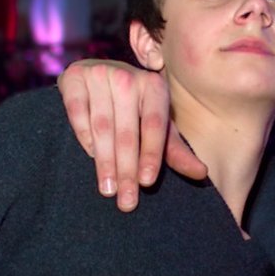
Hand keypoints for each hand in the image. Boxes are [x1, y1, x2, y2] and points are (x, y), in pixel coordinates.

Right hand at [58, 59, 206, 210]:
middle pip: (128, 132)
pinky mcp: (73, 77)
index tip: (146, 182)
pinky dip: (83, 136)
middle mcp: (128, 77)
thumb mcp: (156, 125)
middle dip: (127, 170)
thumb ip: (175, 150)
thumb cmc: (133, 108)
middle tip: (126, 201)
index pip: (155, 126)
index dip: (151, 154)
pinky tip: (90, 157)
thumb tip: (201, 173)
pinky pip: (78, 113)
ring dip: (105, 162)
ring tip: (108, 190)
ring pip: (102, 127)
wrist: (96, 75)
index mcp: (154, 86)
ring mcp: (99, 74)